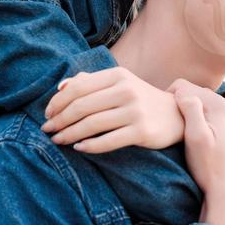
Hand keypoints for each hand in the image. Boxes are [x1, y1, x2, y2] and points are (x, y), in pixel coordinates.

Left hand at [41, 67, 184, 152]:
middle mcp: (126, 90)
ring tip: (58, 140)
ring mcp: (135, 111)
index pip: (78, 87)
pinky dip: (90, 146)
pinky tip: (79, 148)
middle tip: (47, 130)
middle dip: (60, 120)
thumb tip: (60, 87)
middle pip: (82, 106)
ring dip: (69, 134)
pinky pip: (108, 141)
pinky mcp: (142, 131)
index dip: (57, 102)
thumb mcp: (119, 84)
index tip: (47, 114)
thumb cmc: (140, 99)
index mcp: (117, 75)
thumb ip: (90, 82)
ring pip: (92, 124)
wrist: (176, 115)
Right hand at [170, 79, 224, 224]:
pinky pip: (219, 116)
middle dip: (183, 104)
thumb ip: (190, 109)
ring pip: (208, 105)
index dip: (170, 97)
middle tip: (174, 126)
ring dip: (196, 113)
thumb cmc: (209, 169)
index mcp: (221, 105)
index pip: (186, 86)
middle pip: (198, 94)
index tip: (165, 116)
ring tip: (187, 133)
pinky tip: (204, 140)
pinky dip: (209, 121)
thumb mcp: (195, 138)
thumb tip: (183, 91)